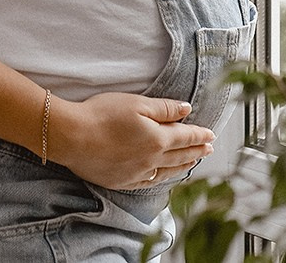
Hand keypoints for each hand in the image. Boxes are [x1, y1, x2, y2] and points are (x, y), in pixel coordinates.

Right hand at [47, 91, 214, 190]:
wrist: (73, 138)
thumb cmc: (103, 115)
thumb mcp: (136, 103)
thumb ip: (164, 108)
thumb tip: (187, 110)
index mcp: (158, 139)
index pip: (185, 137)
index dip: (200, 135)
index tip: (212, 135)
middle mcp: (152, 160)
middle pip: (180, 155)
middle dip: (196, 151)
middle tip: (209, 149)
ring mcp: (138, 173)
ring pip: (167, 171)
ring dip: (183, 165)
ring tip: (193, 161)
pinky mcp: (123, 181)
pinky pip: (150, 181)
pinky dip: (162, 177)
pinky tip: (162, 175)